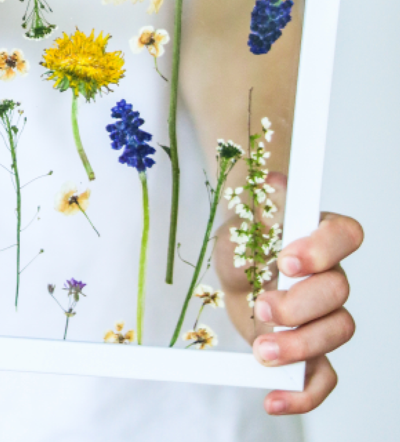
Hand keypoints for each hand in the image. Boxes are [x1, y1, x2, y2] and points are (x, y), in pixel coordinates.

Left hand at [253, 210, 362, 414]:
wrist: (235, 273)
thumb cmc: (245, 242)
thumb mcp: (243, 220)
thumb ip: (260, 206)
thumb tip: (270, 181)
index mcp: (319, 237)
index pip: (345, 234)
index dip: (324, 249)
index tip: (287, 260)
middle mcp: (329, 276)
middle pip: (339, 292)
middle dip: (301, 304)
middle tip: (262, 306)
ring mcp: (323, 315)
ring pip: (338, 332)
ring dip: (301, 345)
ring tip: (261, 350)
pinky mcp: (309, 349)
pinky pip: (324, 376)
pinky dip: (304, 394)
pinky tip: (274, 399)